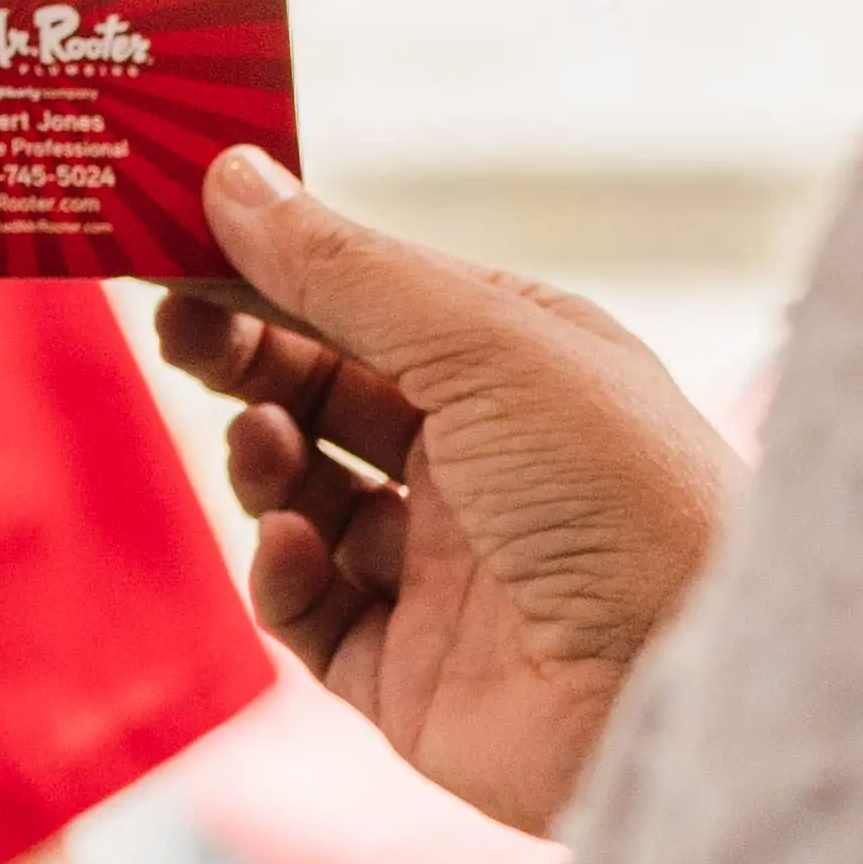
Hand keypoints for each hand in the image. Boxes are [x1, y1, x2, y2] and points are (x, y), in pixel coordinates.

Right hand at [160, 146, 739, 832]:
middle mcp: (483, 462)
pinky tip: (292, 543)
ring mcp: (445, 572)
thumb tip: (233, 177)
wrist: (683, 686)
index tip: (181, 240)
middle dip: (251, 357)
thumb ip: (345, 270)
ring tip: (264, 442)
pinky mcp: (413, 674)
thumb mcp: (481, 344)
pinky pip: (312, 612)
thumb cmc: (616, 487)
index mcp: (519, 366)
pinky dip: (285, 572)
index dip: (278, 269)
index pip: (372, 300)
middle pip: (328, 392)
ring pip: (309, 498)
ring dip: (268, 460)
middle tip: (180, 328)